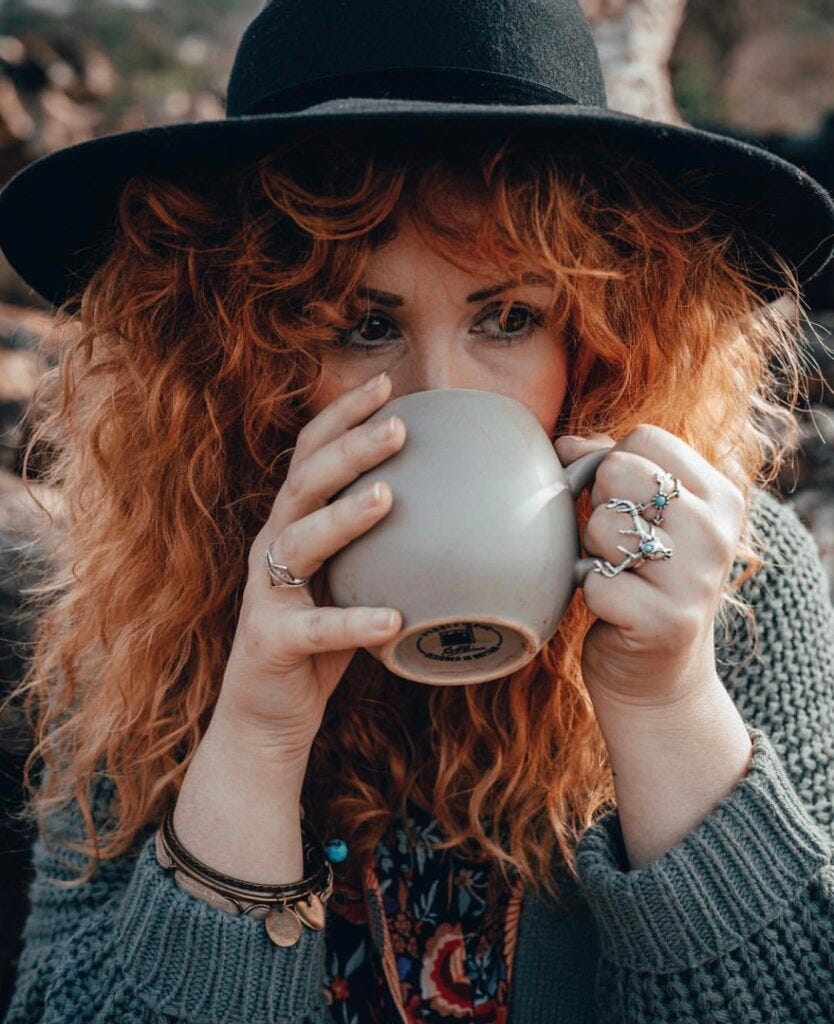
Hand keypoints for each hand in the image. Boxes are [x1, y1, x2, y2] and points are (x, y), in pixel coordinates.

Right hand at [212, 371, 404, 760]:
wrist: (264, 717)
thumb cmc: (318, 645)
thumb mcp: (348, 584)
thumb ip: (380, 550)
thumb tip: (455, 517)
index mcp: (292, 526)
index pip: (311, 455)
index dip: (341, 417)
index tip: (386, 384)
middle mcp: (272, 548)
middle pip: (304, 484)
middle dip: (348, 449)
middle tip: (398, 426)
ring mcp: (266, 594)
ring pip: (298, 542)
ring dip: (342, 517)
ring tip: (387, 497)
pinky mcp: (270, 642)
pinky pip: (314, 629)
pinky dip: (352, 622)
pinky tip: (393, 619)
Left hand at [553, 424, 745, 709]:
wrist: (657, 678)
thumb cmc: (638, 583)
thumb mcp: (638, 516)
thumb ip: (606, 468)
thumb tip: (563, 444)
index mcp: (719, 496)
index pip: (643, 438)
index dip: (612, 467)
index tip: (622, 506)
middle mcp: (716, 532)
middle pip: (619, 470)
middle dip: (600, 505)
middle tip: (617, 545)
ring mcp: (695, 578)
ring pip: (602, 524)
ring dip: (592, 552)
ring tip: (617, 576)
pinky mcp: (665, 621)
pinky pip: (594, 580)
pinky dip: (588, 592)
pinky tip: (612, 609)